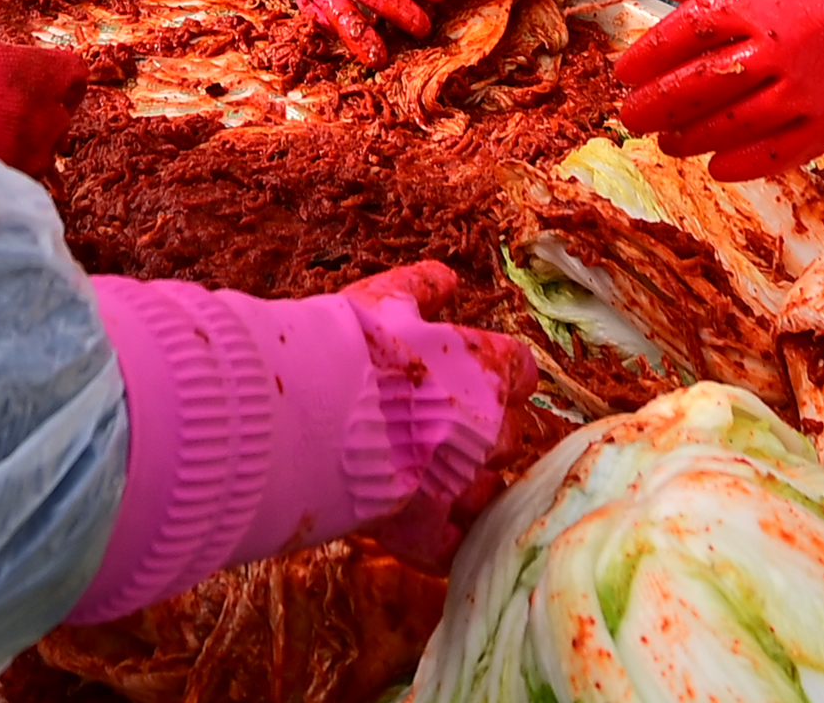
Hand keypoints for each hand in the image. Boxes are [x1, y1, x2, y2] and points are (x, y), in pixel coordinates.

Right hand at [333, 262, 544, 563]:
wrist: (302, 410)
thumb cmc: (346, 347)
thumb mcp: (385, 299)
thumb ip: (423, 288)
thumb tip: (447, 280)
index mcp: (485, 372)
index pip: (521, 372)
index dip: (499, 374)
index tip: (475, 375)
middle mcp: (486, 432)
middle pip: (510, 434)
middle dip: (482, 431)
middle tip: (442, 422)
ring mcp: (458, 486)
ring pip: (487, 491)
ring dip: (465, 482)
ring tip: (425, 471)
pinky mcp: (426, 532)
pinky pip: (452, 543)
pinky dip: (441, 535)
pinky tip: (420, 520)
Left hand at [613, 0, 823, 181]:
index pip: (679, 37)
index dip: (645, 58)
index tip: (625, 71)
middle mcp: (776, 48)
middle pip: (695, 87)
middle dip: (654, 105)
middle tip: (630, 116)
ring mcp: (810, 88)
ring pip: (733, 126)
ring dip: (691, 137)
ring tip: (668, 142)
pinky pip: (784, 151)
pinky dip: (747, 164)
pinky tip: (721, 167)